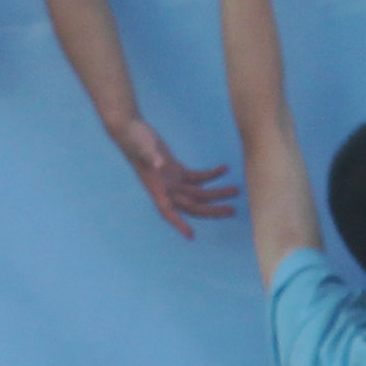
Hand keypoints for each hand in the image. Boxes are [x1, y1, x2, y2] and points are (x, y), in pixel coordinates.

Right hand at [102, 115, 244, 239]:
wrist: (130, 130)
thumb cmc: (134, 140)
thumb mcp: (143, 148)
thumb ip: (152, 157)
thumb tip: (161, 164)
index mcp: (156, 188)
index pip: (167, 211)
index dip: (178, 223)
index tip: (190, 235)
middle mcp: (166, 189)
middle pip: (192, 205)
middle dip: (212, 209)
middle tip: (232, 210)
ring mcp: (172, 181)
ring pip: (198, 192)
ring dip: (217, 193)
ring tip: (235, 190)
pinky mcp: (176, 170)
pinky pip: (197, 177)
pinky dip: (211, 175)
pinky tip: (224, 170)